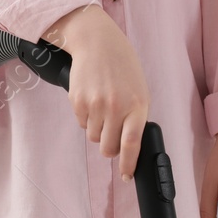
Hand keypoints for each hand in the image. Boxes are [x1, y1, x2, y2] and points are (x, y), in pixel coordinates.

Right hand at [45, 5, 149, 178]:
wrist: (97, 42)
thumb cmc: (122, 67)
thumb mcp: (139, 90)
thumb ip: (135, 118)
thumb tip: (129, 148)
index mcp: (137, 105)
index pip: (131, 144)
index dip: (128, 164)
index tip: (126, 175)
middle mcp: (116, 107)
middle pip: (108, 148)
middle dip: (109, 147)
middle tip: (111, 134)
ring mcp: (95, 105)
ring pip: (93, 137)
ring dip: (97, 129)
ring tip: (102, 106)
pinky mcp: (78, 102)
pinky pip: (82, 124)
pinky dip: (86, 118)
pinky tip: (92, 99)